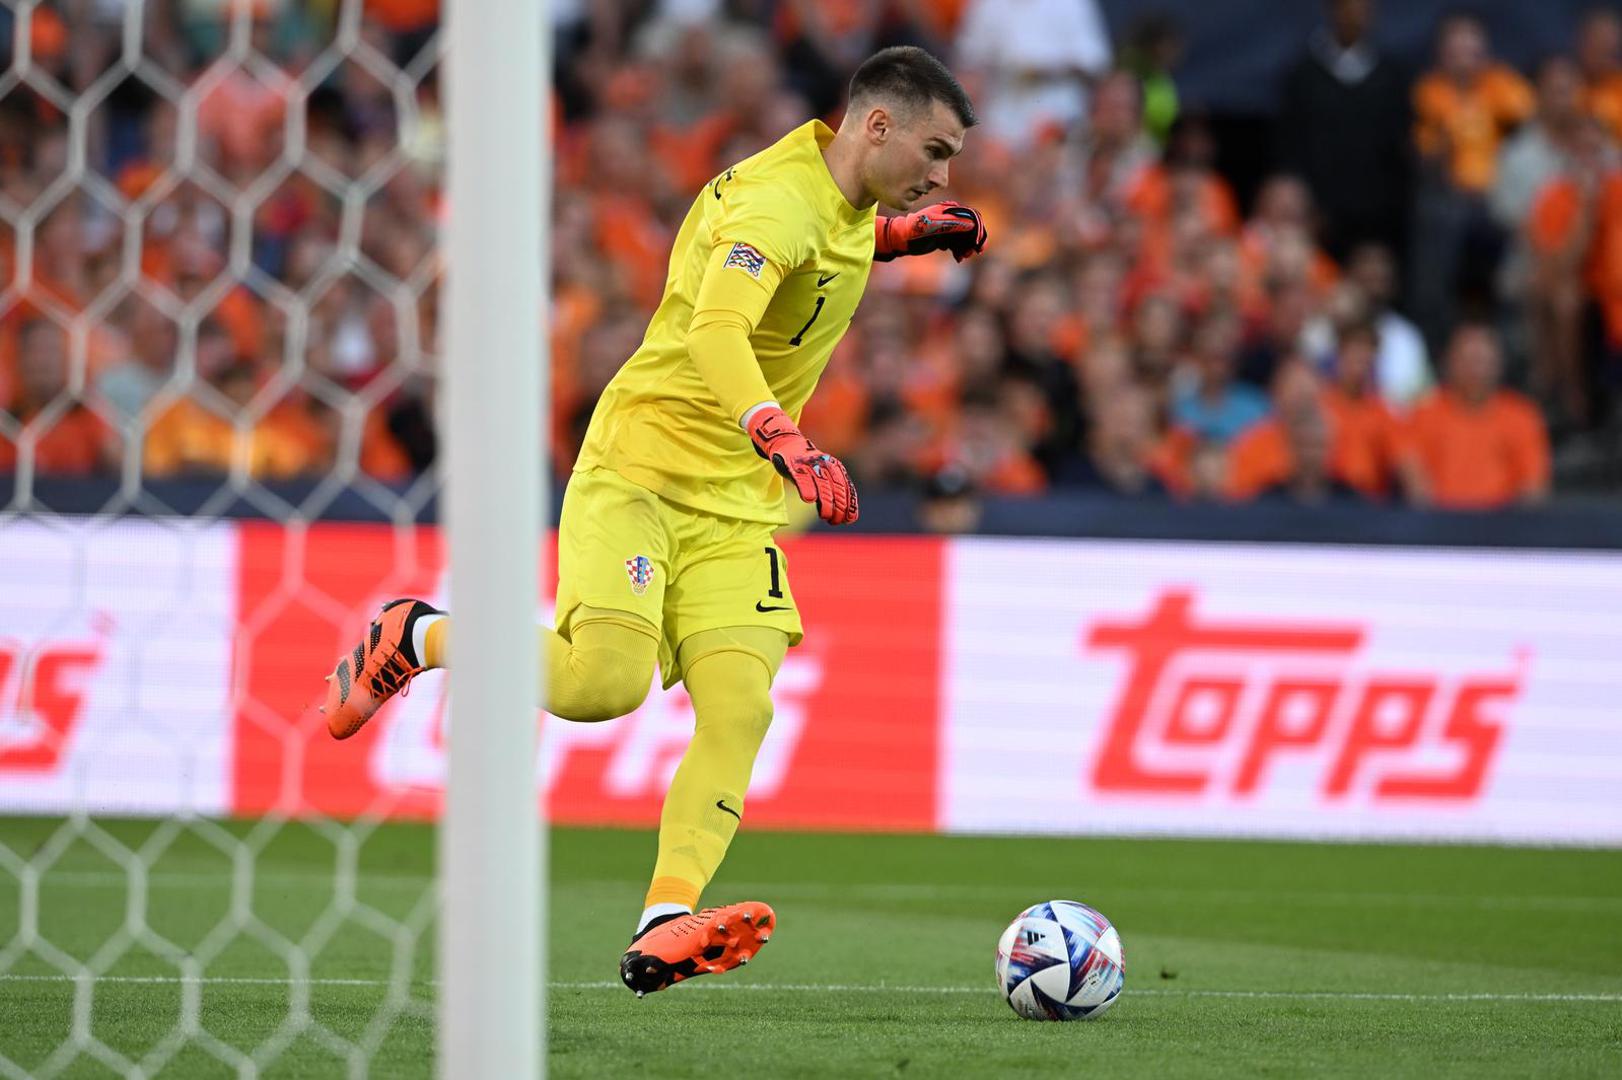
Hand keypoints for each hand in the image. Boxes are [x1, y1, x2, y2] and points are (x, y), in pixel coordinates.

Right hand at [745, 406, 858, 524]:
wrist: (789, 444)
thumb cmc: (809, 466)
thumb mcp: (824, 475)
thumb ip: (834, 491)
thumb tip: (846, 517)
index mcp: (836, 468)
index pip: (847, 489)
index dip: (849, 505)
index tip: (849, 519)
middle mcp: (826, 466)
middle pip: (836, 489)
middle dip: (839, 508)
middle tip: (835, 521)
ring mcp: (810, 465)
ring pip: (822, 485)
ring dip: (825, 503)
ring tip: (825, 516)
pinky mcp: (795, 466)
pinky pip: (802, 478)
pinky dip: (806, 488)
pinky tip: (809, 499)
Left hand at [874, 201, 987, 262]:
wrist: (901, 239)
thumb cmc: (916, 230)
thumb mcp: (934, 226)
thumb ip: (952, 224)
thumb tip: (972, 225)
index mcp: (949, 210)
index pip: (971, 217)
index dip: (978, 229)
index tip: (978, 243)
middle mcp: (950, 218)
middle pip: (970, 228)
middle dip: (973, 240)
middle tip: (975, 252)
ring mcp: (947, 228)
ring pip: (964, 238)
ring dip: (967, 247)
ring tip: (964, 256)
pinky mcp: (943, 238)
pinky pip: (957, 244)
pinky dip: (959, 251)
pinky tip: (958, 258)